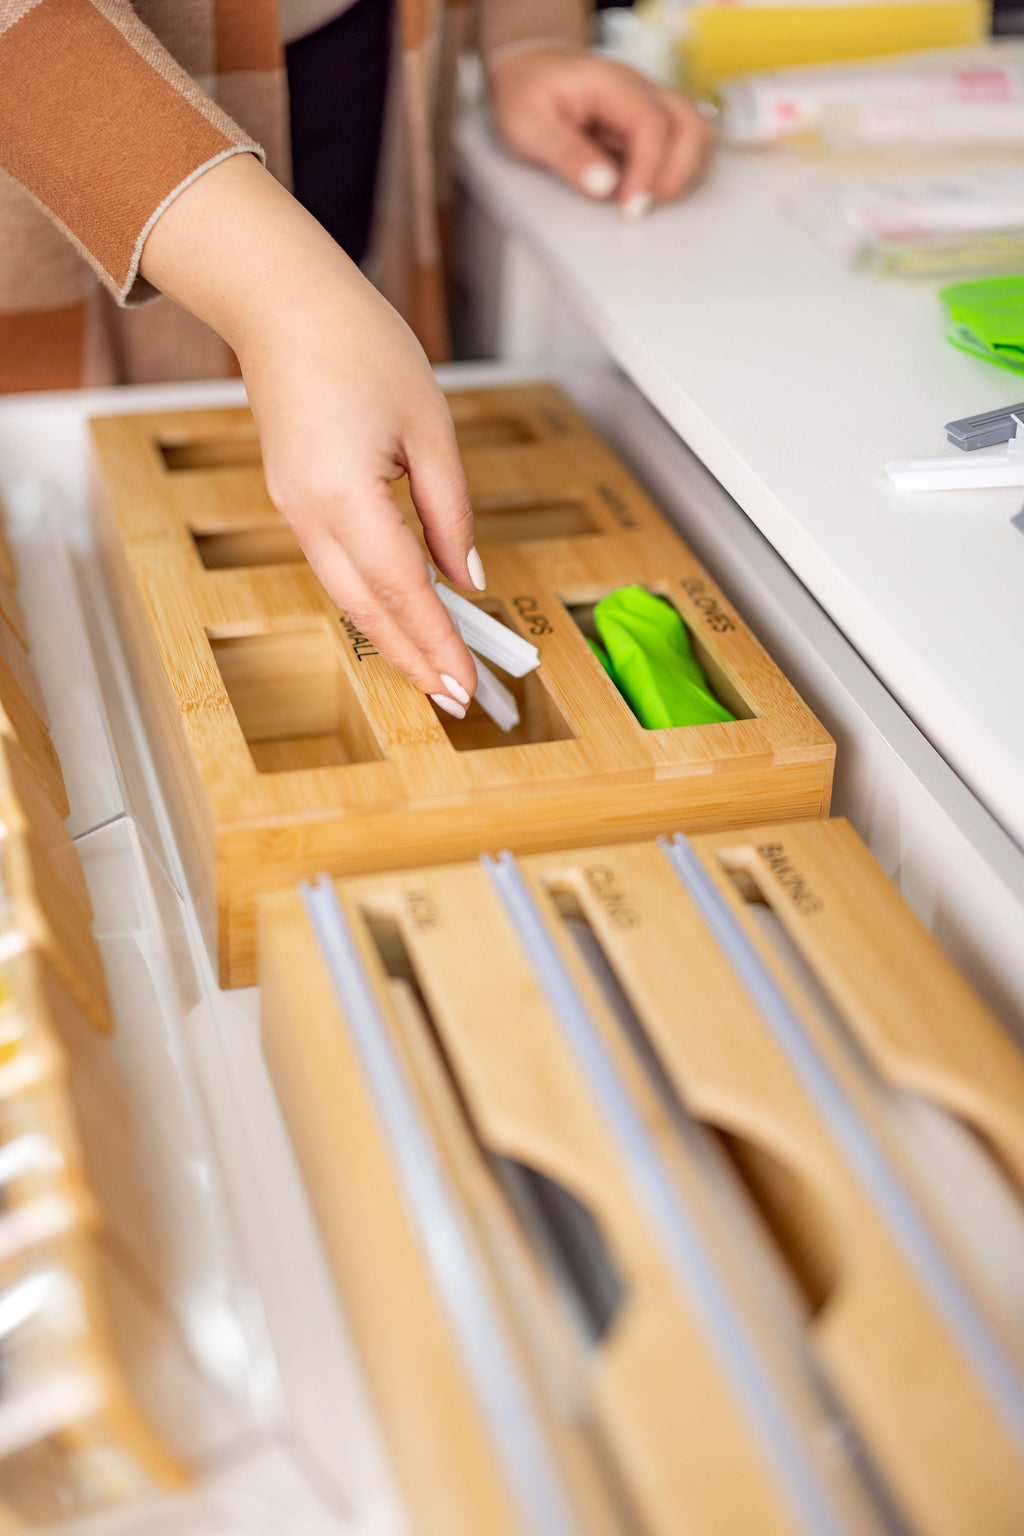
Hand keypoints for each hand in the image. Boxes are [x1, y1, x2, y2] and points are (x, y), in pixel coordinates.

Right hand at [140, 155, 478, 716]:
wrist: (285, 303)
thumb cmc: (360, 344)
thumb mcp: (430, 426)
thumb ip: (451, 511)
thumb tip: (469, 577)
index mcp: (346, 493)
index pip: (404, 588)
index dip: (438, 641)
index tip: (467, 681)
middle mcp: (310, 513)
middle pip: (369, 608)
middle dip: (413, 658)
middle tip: (456, 698)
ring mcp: (294, 510)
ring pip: (348, 595)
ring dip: (391, 638)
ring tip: (434, 673)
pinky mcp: (294, 501)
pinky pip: (336, 568)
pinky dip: (371, 602)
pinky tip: (401, 619)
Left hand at [488, 49, 712, 218]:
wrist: (529, 71)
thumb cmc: (527, 93)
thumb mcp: (529, 125)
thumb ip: (566, 154)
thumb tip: (604, 186)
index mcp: (610, 83)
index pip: (650, 122)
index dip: (648, 169)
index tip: (630, 207)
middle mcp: (640, 89)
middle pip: (688, 124)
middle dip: (676, 174)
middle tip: (641, 208)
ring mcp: (650, 104)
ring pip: (695, 133)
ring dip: (683, 173)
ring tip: (650, 201)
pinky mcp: (651, 124)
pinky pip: (682, 145)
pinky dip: (677, 171)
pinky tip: (650, 190)